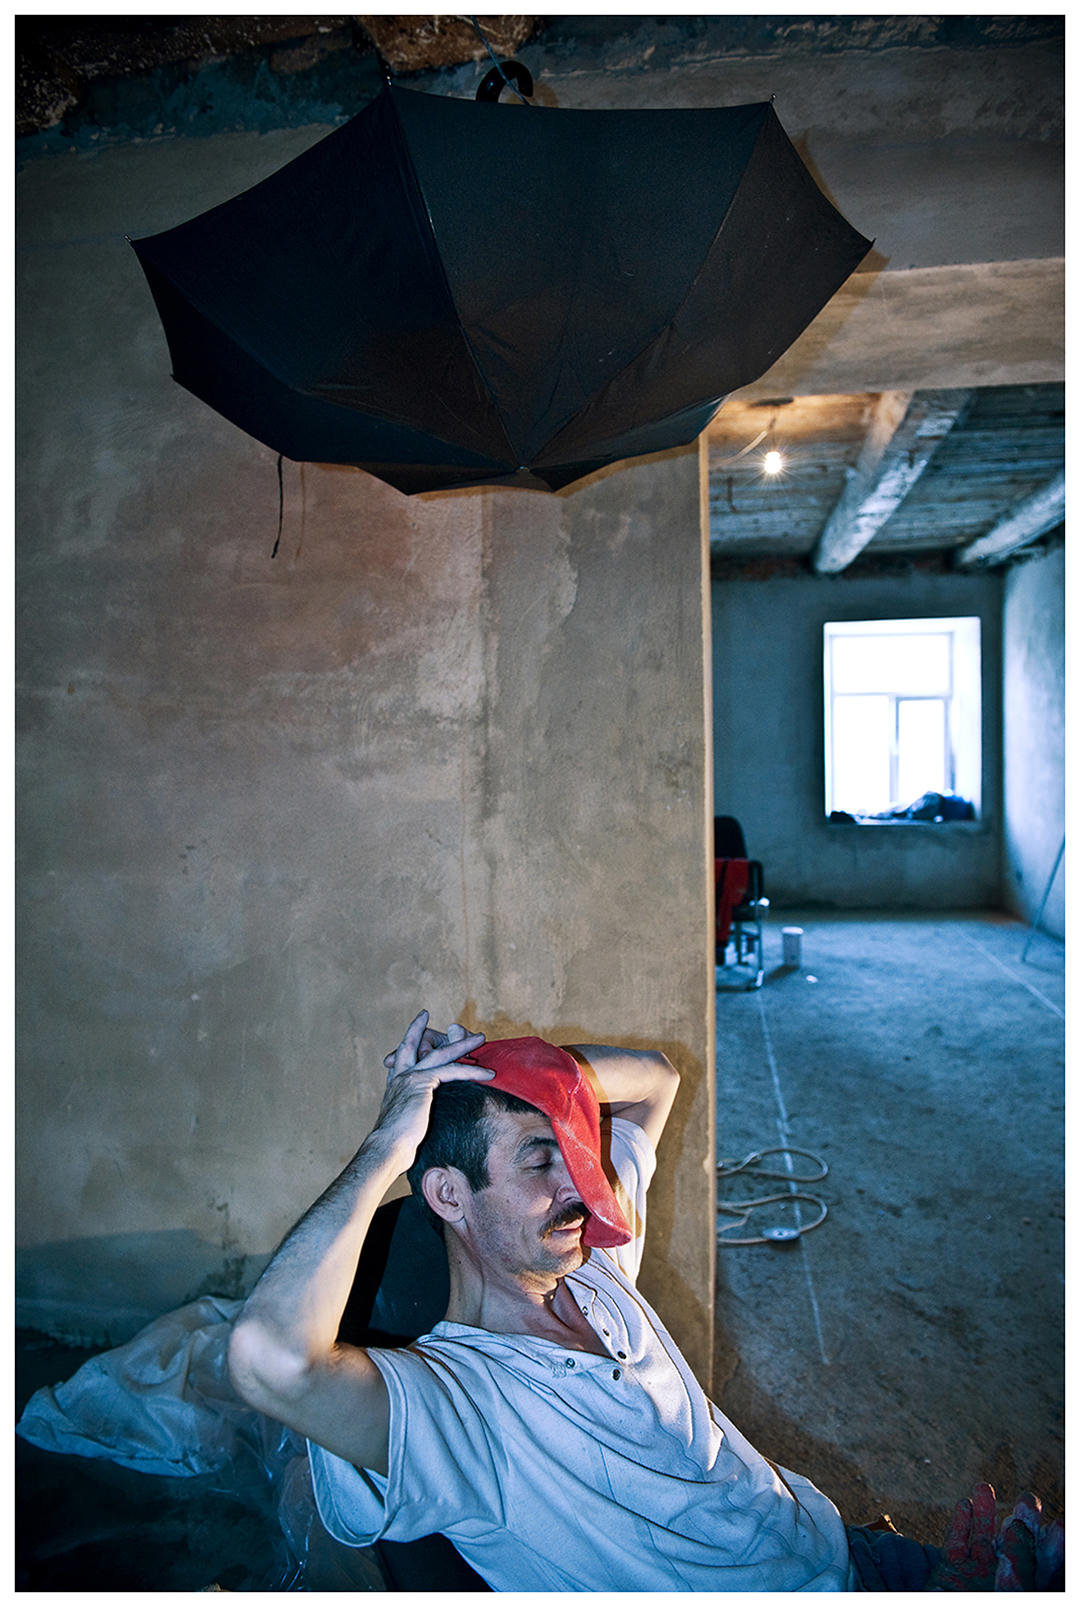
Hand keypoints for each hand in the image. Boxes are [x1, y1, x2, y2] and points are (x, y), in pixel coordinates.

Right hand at [367, 1011, 488, 1172]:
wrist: (387, 1148)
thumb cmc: (395, 1145)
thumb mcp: (405, 1123)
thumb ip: (413, 1114)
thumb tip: (419, 1124)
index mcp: (395, 1084)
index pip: (404, 1055)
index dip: (412, 1039)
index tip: (419, 1026)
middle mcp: (400, 1076)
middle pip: (418, 1044)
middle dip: (432, 1030)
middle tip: (451, 1023)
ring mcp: (410, 1077)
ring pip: (441, 1053)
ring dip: (463, 1044)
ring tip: (481, 1038)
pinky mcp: (422, 1083)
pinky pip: (452, 1070)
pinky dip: (472, 1070)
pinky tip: (488, 1073)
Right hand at [927, 1483, 1064, 1590]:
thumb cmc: (975, 1605)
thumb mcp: (1007, 1593)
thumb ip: (1016, 1569)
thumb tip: (1018, 1530)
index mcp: (1019, 1594)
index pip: (1043, 1574)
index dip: (1053, 1551)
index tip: (1060, 1527)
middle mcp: (998, 1585)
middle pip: (1015, 1551)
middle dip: (1023, 1524)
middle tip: (1028, 1500)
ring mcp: (973, 1579)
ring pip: (983, 1541)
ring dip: (985, 1514)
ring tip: (985, 1488)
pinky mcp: (949, 1574)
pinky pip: (955, 1545)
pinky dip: (959, 1525)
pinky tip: (964, 1505)